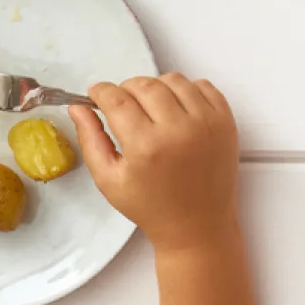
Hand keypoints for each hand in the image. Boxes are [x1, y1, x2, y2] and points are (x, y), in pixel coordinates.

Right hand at [73, 73, 241, 255]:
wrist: (197, 224)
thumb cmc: (151, 206)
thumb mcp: (109, 180)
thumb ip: (90, 140)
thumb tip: (78, 107)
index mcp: (146, 147)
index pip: (117, 100)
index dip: (101, 91)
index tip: (96, 93)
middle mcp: (179, 129)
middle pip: (144, 85)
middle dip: (126, 88)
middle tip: (122, 103)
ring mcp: (207, 122)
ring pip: (174, 79)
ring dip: (155, 86)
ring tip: (149, 107)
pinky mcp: (226, 120)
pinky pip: (203, 85)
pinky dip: (186, 89)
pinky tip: (176, 108)